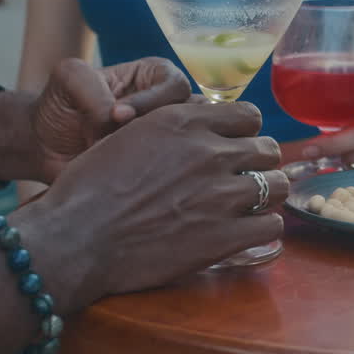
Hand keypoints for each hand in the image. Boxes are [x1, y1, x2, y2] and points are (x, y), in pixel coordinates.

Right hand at [15, 102, 288, 312]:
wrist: (76, 237)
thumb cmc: (89, 187)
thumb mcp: (129, 134)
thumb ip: (170, 127)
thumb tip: (197, 124)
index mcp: (185, 121)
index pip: (248, 116)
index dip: (245, 133)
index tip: (236, 147)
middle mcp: (209, 152)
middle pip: (268, 149)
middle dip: (259, 163)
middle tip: (245, 179)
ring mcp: (221, 195)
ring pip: (277, 185)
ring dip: (267, 194)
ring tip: (251, 205)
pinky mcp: (224, 237)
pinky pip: (271, 226)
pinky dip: (264, 228)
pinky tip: (248, 232)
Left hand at [32, 57, 191, 181]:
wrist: (43, 146)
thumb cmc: (60, 104)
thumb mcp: (69, 79)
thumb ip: (96, 91)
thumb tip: (115, 121)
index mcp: (155, 76)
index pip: (176, 86)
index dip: (151, 101)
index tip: (116, 114)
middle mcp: (167, 108)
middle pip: (191, 118)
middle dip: (158, 131)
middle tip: (121, 140)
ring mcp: (165, 139)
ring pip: (187, 148)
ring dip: (158, 155)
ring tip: (121, 160)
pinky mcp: (157, 169)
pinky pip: (172, 175)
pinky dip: (150, 177)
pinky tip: (122, 178)